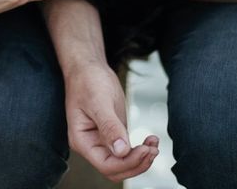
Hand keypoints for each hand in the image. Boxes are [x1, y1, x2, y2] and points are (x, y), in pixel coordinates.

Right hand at [65, 63, 159, 181]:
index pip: (106, 164)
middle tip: (153, 149)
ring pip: (123, 163)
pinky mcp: (113, 134)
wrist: (88, 68)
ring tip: (154, 144)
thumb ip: (110, 127)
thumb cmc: (88, 81)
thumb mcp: (99, 102)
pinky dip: (140, 149)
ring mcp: (102, 140)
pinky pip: (127, 151)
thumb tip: (121, 151)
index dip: (127, 162)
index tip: (144, 149)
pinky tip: (150, 139)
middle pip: (115, 169)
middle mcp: (91, 144)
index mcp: (82, 140)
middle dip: (136, 163)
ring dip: (141, 158)